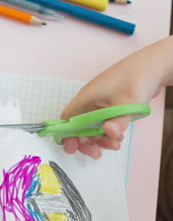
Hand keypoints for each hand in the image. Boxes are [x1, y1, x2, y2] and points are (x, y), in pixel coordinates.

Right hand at [61, 36, 172, 157]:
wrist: (153, 66)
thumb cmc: (137, 79)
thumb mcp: (128, 105)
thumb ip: (117, 122)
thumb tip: (108, 133)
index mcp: (87, 97)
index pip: (68, 119)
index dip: (67, 135)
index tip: (73, 148)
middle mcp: (89, 101)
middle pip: (79, 127)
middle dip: (86, 142)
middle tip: (96, 154)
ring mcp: (99, 103)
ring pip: (92, 127)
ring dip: (100, 140)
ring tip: (114, 146)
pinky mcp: (108, 106)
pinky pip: (102, 123)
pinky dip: (107, 134)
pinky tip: (117, 139)